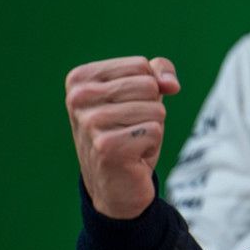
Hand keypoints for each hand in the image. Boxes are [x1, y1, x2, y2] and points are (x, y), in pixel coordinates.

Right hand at [65, 56, 180, 218]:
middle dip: (152, 108)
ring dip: (153, 127)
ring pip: (155, 109)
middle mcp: (78, 98)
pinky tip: (133, 156)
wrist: (116, 184)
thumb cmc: (129, 131)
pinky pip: (155, 131)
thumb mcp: (143, 94)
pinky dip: (152, 145)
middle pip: (149, 85)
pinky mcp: (107, 147)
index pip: (140, 65)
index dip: (149, 87)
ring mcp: (90, 123)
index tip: (128, 108)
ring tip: (131, 141)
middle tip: (131, 128)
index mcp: (80, 79)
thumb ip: (159, 72)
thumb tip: (171, 84)